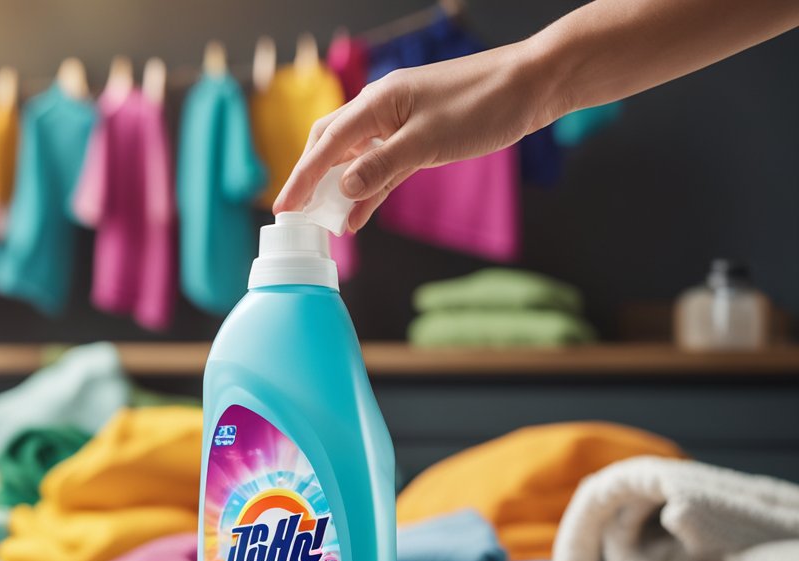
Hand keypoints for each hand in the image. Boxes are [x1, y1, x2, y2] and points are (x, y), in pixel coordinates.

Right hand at [274, 41, 551, 231]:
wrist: (530, 86)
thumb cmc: (484, 104)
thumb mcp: (428, 142)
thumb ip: (382, 166)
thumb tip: (342, 189)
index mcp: (377, 103)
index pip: (325, 144)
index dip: (301, 178)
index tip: (283, 208)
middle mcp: (381, 110)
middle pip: (330, 144)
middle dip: (310, 178)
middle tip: (294, 213)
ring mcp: (400, 123)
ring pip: (355, 157)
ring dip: (338, 188)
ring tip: (322, 221)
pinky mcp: (419, 137)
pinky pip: (382, 166)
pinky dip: (368, 190)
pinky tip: (358, 214)